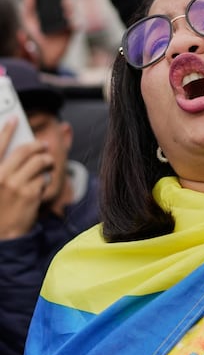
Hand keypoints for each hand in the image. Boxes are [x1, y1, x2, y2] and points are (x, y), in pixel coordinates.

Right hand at [0, 121, 52, 238]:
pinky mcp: (31, 193)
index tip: (14, 119)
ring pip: (40, 161)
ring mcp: (16, 185)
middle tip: (43, 146)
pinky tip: (40, 186)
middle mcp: (0, 177)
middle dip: (38, 146)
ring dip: (46, 161)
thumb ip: (4, 167)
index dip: (6, 130)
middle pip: (26, 150)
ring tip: (46, 165)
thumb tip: (20, 148)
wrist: (2, 235)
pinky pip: (44, 177)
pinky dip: (45, 180)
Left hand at [20, 0, 73, 70]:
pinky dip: (76, 24)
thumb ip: (29, 8)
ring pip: (72, 15)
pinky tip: (71, 24)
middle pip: (66, 7)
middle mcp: (59, 19)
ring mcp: (65, 26)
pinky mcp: (70, 34)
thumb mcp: (28, 22)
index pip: (56, 2)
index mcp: (49, 14)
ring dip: (71, 12)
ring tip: (66, 12)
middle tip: (63, 2)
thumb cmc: (32, 39)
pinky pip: (77, 27)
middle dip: (67, 4)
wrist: (39, 56)